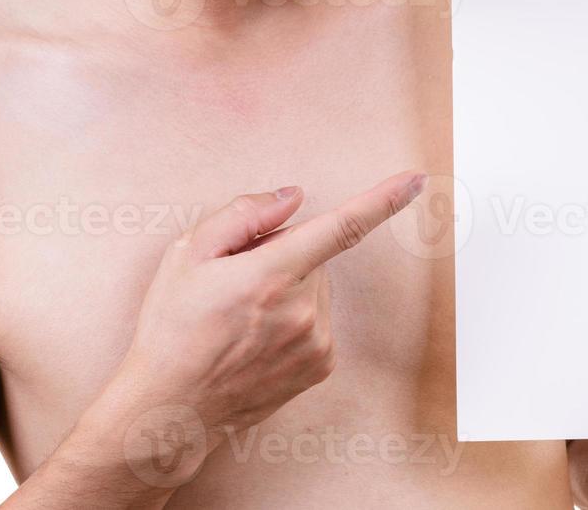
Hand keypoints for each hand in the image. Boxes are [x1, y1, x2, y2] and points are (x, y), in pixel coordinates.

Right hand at [92, 171, 426, 486]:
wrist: (170, 409)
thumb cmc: (172, 328)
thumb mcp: (187, 254)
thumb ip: (244, 214)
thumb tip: (293, 197)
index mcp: (271, 274)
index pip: (341, 227)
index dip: (384, 199)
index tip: (416, 179)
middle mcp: (303, 309)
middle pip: (313, 256)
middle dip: (283, 257)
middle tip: (235, 284)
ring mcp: (316, 341)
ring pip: (316, 288)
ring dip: (288, 290)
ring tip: (240, 319)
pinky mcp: (321, 365)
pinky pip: (318, 320)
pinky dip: (294, 320)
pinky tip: (256, 340)